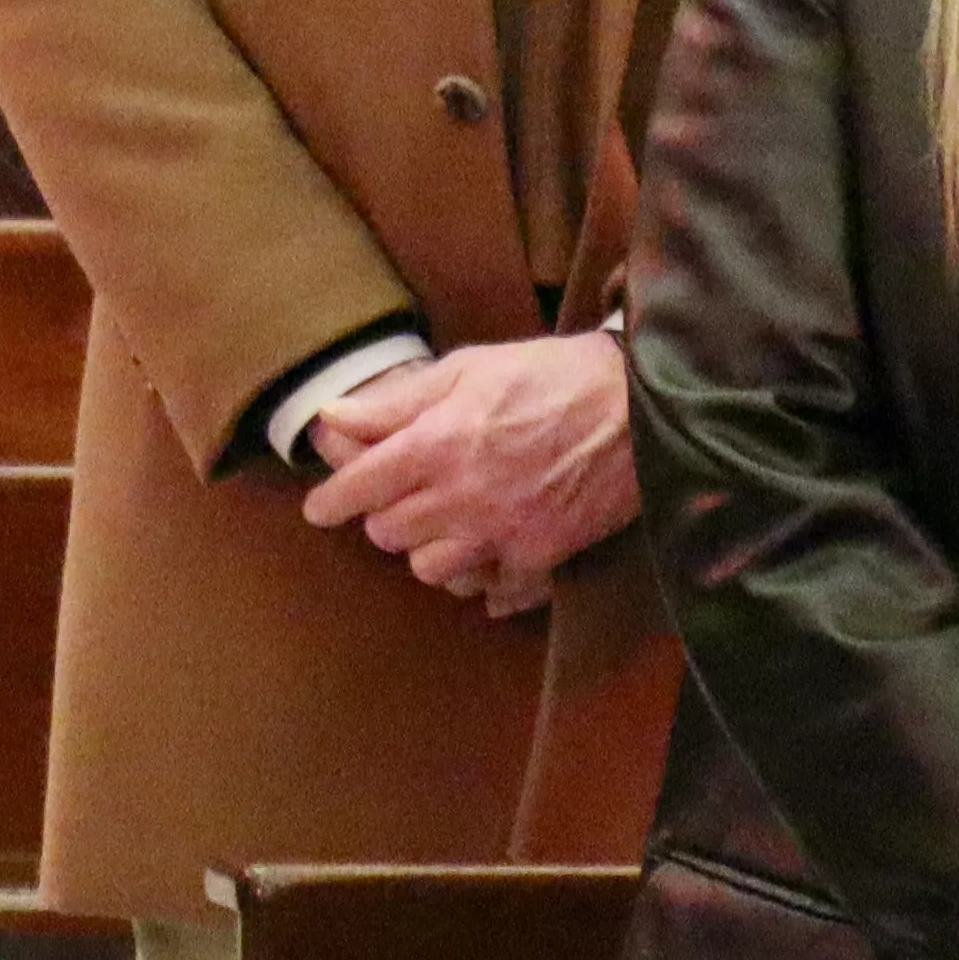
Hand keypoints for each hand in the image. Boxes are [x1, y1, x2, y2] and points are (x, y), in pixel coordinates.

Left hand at [298, 329, 636, 613]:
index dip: (330, 500)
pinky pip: (492, 591)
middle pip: (389, 534)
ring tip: (441, 527)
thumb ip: (395, 401)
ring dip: (427, 550)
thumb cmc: (549, 376)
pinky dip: (483, 582)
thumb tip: (332, 417)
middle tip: (396, 500)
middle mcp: (463, 496)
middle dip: (383, 517)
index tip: (318, 509)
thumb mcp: (467, 368)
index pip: (359, 487)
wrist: (640, 407)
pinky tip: (486, 560)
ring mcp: (504, 533)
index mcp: (438, 443)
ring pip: (432, 569)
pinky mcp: (543, 557)